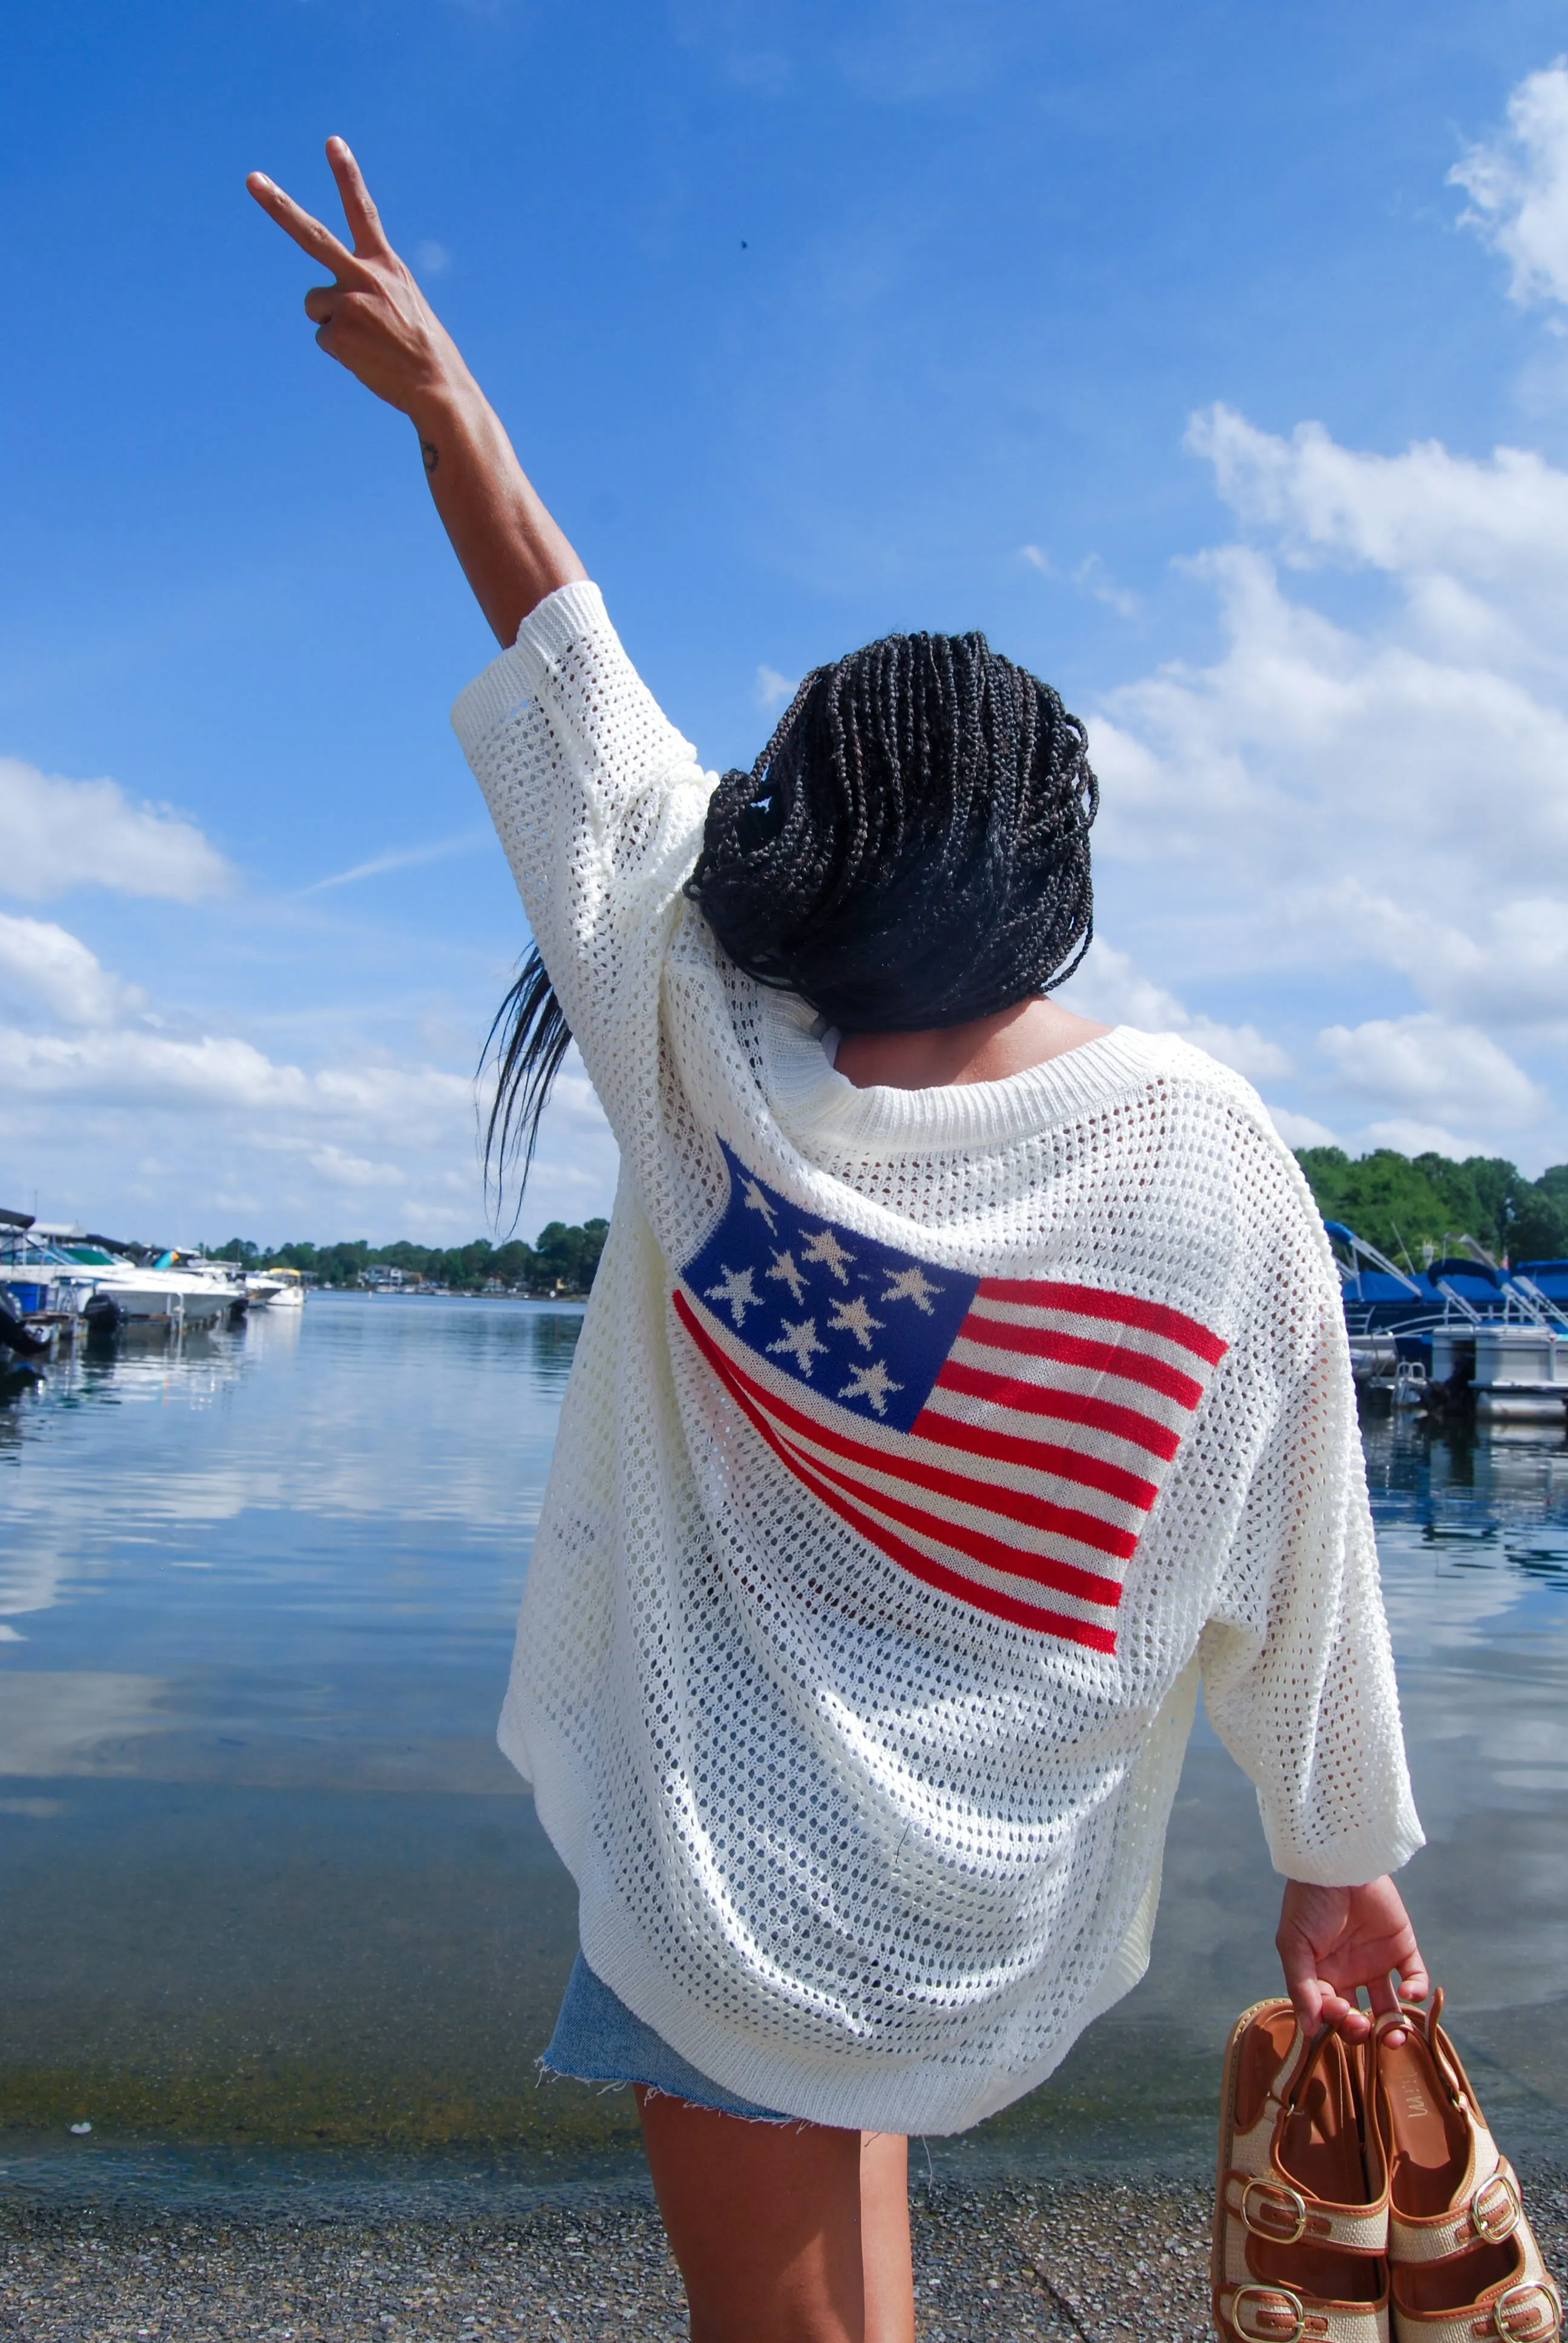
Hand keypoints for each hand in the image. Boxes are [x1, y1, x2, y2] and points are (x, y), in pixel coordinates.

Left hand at [246, 138, 467, 418]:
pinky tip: (366, 359)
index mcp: (387, 265)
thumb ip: (371, 292)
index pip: (364, 211)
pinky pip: (323, 338)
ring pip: (314, 304)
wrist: (437, 386)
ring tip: (368, 342)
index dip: (347, 175)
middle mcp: (364, 275)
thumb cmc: (425, 352)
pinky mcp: (336, 332)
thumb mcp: (406, 307)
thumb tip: (331, 311)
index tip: (332, 142)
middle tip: (252, 179)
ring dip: (332, 322)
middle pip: (311, 235)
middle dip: (278, 206)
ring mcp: (348, 302)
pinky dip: (341, 351)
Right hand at [1276, 1876, 1428, 2046]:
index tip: (1340, 2013)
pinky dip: (1416, 1990)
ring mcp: (1377, 1962)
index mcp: (1321, 1974)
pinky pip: (1414, 1978)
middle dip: (1361, 2030)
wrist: (1337, 1862)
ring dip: (1393, 2027)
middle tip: (1363, 2026)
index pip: (1330, 2013)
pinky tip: (1406, 1992)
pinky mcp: (1402, 1948)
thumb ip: (1301, 1987)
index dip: (1336, 2021)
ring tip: (1394, 2033)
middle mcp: (1349, 1973)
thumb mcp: (1294, 1944)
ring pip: (1389, 2008)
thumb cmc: (1308, 1903)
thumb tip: (1309, 2029)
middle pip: (1359, 2017)